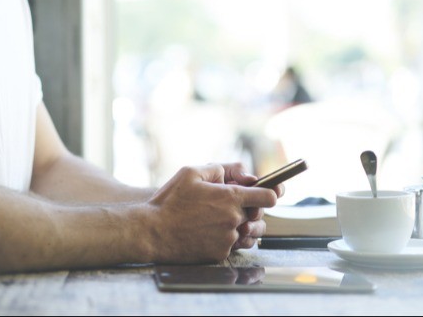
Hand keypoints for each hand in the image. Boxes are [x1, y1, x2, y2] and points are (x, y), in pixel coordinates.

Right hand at [147, 164, 276, 263]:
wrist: (152, 232)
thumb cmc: (170, 201)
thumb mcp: (191, 172)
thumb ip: (219, 168)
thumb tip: (237, 173)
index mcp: (230, 197)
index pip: (268, 196)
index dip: (270, 193)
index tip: (269, 193)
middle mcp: (233, 219)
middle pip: (257, 214)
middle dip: (249, 209)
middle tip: (229, 205)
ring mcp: (228, 239)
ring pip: (248, 232)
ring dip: (241, 226)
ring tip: (221, 220)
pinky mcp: (220, 254)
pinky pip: (233, 246)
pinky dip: (226, 240)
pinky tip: (209, 233)